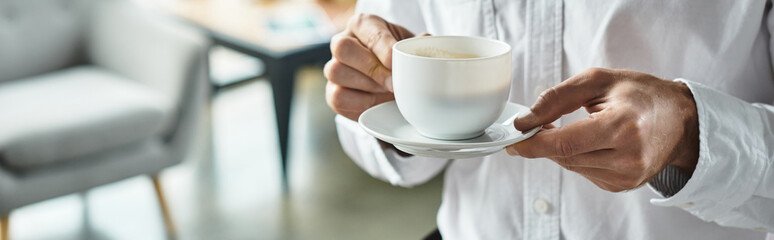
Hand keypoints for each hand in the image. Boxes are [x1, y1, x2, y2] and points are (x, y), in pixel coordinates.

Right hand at [325, 13, 416, 120]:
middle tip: (393, 82)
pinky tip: (375, 102)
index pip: (369, 32)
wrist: (392, 82)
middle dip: (371, 68)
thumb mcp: (410, 47)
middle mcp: (342, 42)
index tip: (397, 63)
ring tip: (386, 92)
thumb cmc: (399, 59)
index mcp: (363, 25)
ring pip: (336, 72)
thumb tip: (424, 40)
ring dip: (366, 86)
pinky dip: (358, 103)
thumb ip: (418, 44)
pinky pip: (337, 97)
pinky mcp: (332, 92)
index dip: (384, 49)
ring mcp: (333, 67)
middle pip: (343, 49)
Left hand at [504, 68, 699, 191]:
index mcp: (623, 126)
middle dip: (542, 143)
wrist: (680, 119)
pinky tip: (589, 142)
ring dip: (560, 149)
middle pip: (565, 156)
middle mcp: (629, 156)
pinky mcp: (623, 185)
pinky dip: (577, 157)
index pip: (565, 143)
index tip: (513, 138)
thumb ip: (557, 98)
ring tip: (570, 128)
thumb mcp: (598, 81)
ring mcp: (628, 176)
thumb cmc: (640, 94)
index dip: (533, 143)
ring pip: (572, 166)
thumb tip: (524, 120)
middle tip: (533, 127)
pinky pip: (584, 172)